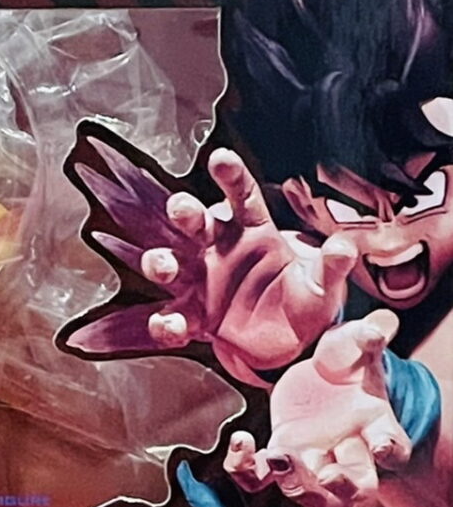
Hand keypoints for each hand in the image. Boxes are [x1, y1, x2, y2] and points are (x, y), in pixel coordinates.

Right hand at [68, 135, 355, 383]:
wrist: (289, 347)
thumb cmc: (302, 304)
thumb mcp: (320, 285)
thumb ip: (330, 268)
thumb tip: (344, 248)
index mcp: (254, 234)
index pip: (243, 198)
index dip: (231, 177)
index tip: (220, 158)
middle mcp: (221, 252)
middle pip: (198, 225)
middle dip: (186, 214)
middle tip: (181, 208)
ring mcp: (202, 283)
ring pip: (173, 265)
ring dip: (162, 262)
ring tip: (163, 265)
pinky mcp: (194, 317)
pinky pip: (173, 317)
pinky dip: (167, 323)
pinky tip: (172, 326)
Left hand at [225, 310, 412, 506]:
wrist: (319, 375)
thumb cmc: (345, 364)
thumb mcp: (354, 347)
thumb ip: (364, 338)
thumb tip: (377, 326)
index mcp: (376, 426)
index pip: (393, 448)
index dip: (390, 450)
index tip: (382, 447)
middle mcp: (347, 454)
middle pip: (356, 486)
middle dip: (345, 486)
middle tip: (328, 477)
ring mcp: (310, 460)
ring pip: (306, 489)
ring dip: (294, 482)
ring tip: (279, 457)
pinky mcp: (278, 457)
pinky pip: (258, 477)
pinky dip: (245, 467)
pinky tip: (241, 441)